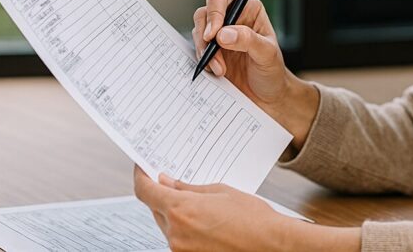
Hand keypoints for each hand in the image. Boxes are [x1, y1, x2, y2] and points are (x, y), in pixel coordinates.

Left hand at [133, 166, 296, 251]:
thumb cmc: (252, 218)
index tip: (142, 168)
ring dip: (175, 213)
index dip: (140, 176)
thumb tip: (168, 183)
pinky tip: (203, 220)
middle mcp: (175, 233)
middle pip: (155, 208)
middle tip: (173, 181)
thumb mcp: (220, 192)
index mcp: (180, 211)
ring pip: (167, 225)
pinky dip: (184, 227)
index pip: (145, 191)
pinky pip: (178, 238)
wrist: (272, 245)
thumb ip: (188, 188)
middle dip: (162, 195)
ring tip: (198, 203)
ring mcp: (181, 249)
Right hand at [192, 0, 288, 106]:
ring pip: (198, 32)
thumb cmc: (272, 72)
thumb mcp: (267, 55)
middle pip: (204, 13)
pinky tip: (217, 72)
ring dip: (205, 52)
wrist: (266, 97)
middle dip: (205, 36)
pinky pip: (197, 50)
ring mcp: (218, 35)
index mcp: (247, 8)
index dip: (214, 12)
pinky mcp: (210, 51)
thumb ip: (248, 40)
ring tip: (221, 70)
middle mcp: (231, 17)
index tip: (213, 34)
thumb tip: (223, 34)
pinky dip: (203, 61)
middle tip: (212, 54)